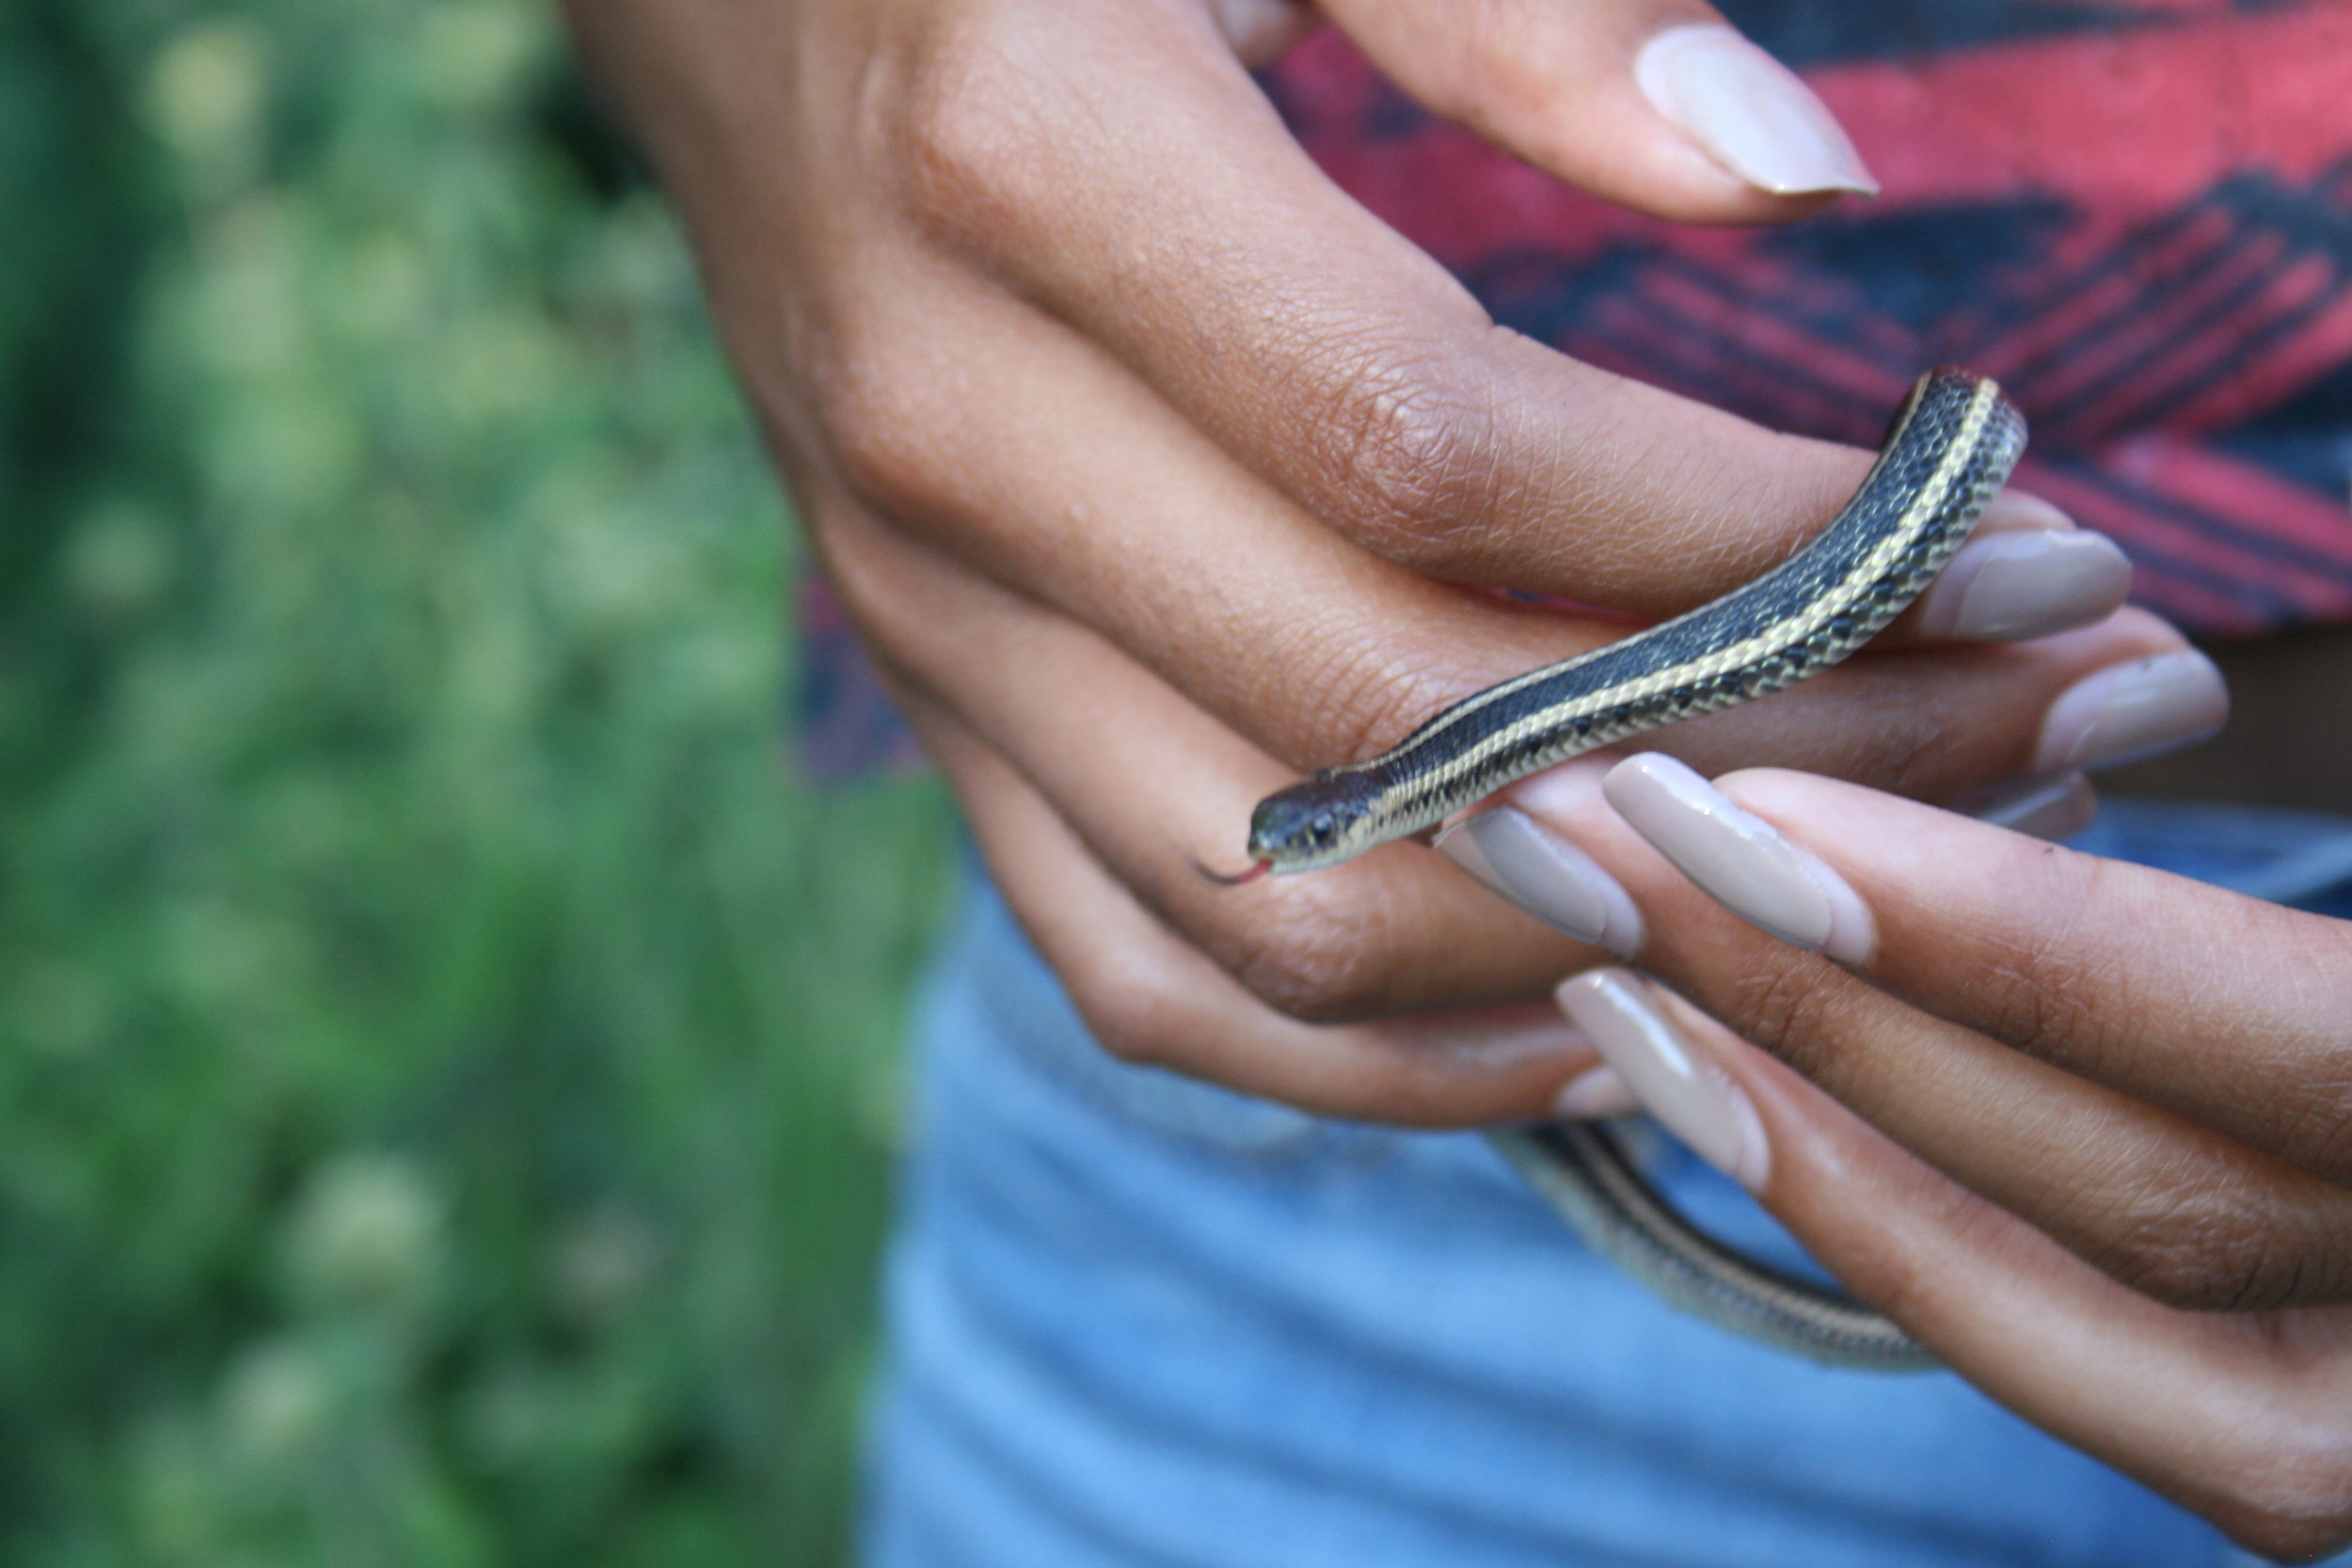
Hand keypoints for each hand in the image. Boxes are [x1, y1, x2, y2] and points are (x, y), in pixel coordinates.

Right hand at [563, 0, 2176, 1124]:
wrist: (733, 3)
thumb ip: (1522, 1)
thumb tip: (1792, 173)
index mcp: (1027, 179)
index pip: (1437, 456)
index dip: (1730, 537)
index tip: (1975, 541)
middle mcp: (947, 441)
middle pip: (1387, 713)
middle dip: (1739, 749)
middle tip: (2001, 725)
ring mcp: (920, 616)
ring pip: (1267, 904)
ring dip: (1577, 942)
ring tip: (1815, 886)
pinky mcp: (931, 713)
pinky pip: (1137, 968)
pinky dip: (1359, 1048)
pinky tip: (1562, 1012)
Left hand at [1460, 753, 2350, 1558]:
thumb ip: (2294, 728)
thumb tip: (2099, 665)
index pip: (2276, 1045)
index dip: (1999, 939)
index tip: (1738, 803)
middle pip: (2140, 1177)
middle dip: (1835, 999)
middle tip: (1585, 821)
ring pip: (2098, 1296)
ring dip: (1818, 1125)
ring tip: (1601, 950)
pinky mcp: (2326, 1419)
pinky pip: (2107, 1375)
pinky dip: (1901, 1240)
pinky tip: (1716, 1088)